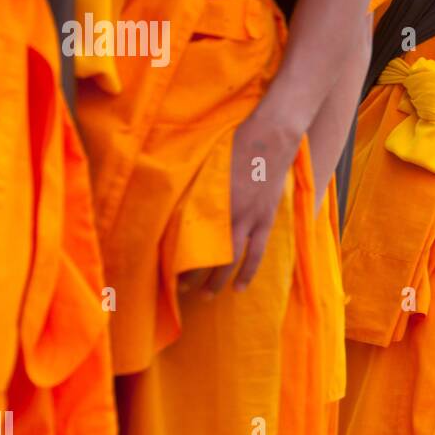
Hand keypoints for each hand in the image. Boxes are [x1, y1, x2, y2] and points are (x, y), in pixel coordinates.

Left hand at [180, 111, 299, 296]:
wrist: (270, 138)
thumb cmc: (235, 145)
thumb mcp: (207, 167)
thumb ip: (195, 191)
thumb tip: (178, 211)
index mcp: (209, 201)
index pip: (188, 237)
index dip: (176, 257)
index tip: (164, 270)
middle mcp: (227, 215)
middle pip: (207, 254)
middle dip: (193, 275)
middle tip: (182, 290)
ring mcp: (250, 219)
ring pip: (231, 259)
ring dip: (218, 280)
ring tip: (207, 296)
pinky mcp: (265, 219)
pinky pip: (256, 253)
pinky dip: (248, 273)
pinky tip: (240, 288)